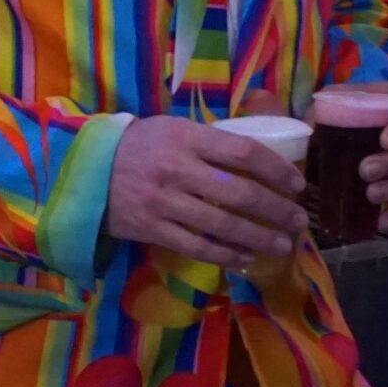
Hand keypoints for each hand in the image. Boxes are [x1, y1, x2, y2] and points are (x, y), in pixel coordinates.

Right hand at [106, 115, 308, 268]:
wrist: (88, 170)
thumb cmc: (140, 144)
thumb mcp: (173, 128)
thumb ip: (210, 141)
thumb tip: (258, 154)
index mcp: (187, 137)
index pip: (243, 151)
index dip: (275, 169)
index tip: (296, 183)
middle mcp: (178, 169)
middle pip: (239, 192)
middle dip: (275, 209)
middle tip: (299, 220)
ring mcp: (165, 202)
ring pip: (223, 225)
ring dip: (258, 238)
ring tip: (282, 245)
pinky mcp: (153, 229)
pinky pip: (198, 247)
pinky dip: (226, 255)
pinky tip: (246, 258)